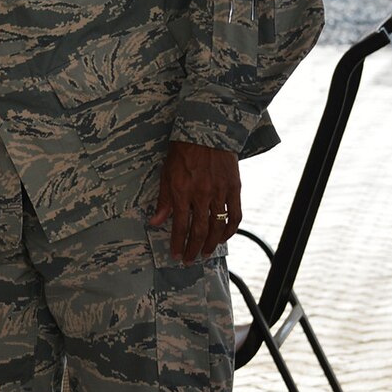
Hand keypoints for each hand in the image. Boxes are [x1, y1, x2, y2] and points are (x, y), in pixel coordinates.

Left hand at [151, 141, 240, 263]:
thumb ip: (163, 200)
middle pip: (200, 230)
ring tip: (205, 253)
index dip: (177, 242)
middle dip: (193, 248)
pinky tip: (224, 237)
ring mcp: (220, 192)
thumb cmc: (182, 152)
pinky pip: (235, 214)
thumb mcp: (166, 174)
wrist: (207, 132)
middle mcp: (201, 195)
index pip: (179, 225)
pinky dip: (230, 229)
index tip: (174, 254)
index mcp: (182, 191)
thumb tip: (155, 222)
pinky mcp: (234, 188)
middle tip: (189, 260)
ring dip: (212, 243)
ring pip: (218, 226)